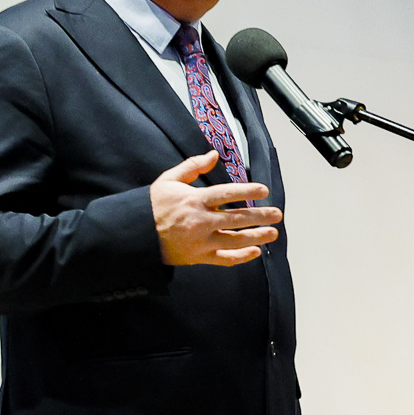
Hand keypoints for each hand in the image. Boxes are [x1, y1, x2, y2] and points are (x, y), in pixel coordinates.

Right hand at [152, 151, 279, 265]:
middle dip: (260, 216)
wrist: (136, 234)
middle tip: (277, 214)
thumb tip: (213, 154)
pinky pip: (224, 259)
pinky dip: (241, 257)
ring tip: (273, 233)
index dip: (247, 190)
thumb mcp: (169, 180)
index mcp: (194, 200)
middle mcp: (200, 221)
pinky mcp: (199, 257)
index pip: (226, 193)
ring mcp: (200, 241)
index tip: (264, 189)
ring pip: (235, 240)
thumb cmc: (153, 205)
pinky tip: (256, 252)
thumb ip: (192, 166)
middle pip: (237, 218)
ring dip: (257, 237)